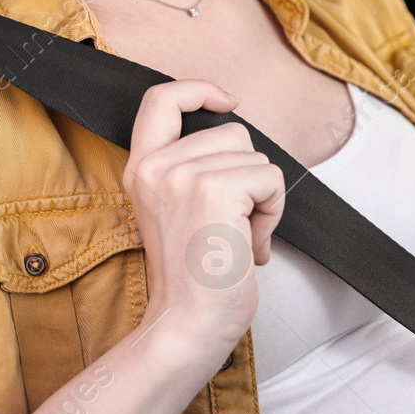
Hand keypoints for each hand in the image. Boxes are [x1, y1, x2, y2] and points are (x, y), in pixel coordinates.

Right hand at [123, 79, 284, 349]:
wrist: (187, 324)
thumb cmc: (194, 277)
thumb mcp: (177, 210)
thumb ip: (193, 169)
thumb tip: (241, 142)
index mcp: (140, 168)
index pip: (160, 99)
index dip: (198, 89)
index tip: (226, 102)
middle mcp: (156, 166)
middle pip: (233, 132)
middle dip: (249, 175)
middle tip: (235, 223)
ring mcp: (183, 175)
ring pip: (256, 156)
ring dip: (263, 198)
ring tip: (240, 236)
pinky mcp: (215, 189)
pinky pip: (271, 177)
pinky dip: (274, 211)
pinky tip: (251, 243)